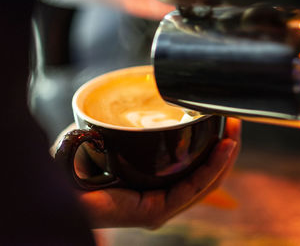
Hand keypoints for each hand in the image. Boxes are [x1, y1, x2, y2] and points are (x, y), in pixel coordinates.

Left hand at [70, 117, 240, 228]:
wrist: (57, 183)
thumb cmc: (79, 162)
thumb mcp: (114, 135)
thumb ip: (132, 119)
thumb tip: (148, 93)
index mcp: (159, 183)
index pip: (198, 170)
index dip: (218, 149)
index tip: (227, 123)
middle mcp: (164, 197)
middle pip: (207, 175)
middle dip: (227, 149)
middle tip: (235, 123)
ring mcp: (162, 207)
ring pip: (206, 182)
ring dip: (225, 157)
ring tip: (235, 131)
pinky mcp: (155, 212)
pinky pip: (191, 189)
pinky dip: (212, 169)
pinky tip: (225, 149)